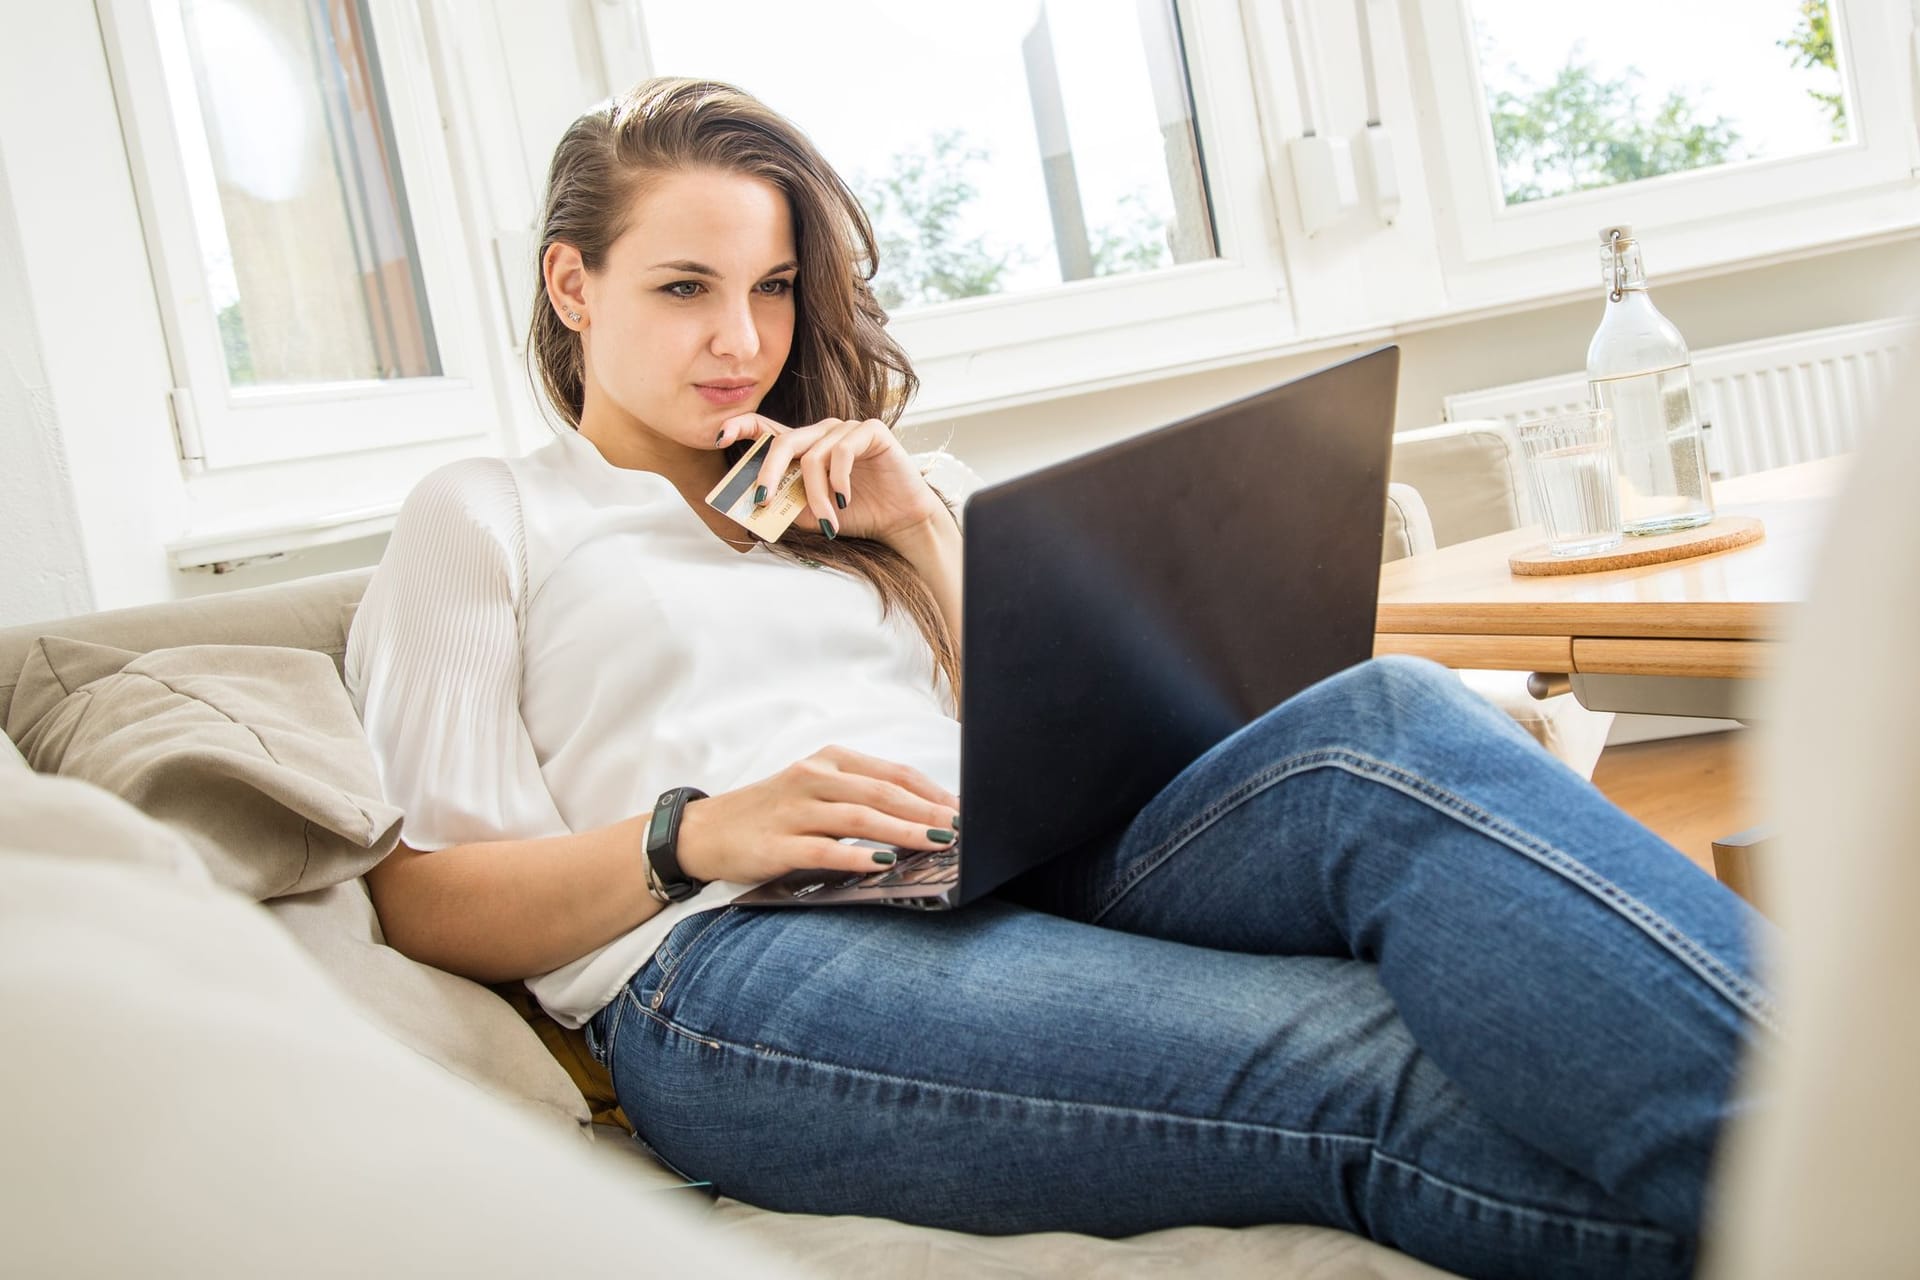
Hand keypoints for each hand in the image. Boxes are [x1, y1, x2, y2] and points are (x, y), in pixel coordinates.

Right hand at [672, 745, 961, 884]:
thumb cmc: (771, 814)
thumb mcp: (816, 792)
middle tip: (963, 830)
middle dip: (928, 811)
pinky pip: (822, 850)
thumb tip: (923, 818)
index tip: (966, 810)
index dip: (933, 791)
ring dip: (902, 831)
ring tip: (937, 843)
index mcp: (829, 761)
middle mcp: (813, 778)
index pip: (893, 773)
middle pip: (882, 793)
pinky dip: (854, 856)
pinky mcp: (775, 844)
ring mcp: (793, 811)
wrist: (703, 832)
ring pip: (858, 818)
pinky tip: (881, 862)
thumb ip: (861, 798)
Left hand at [715, 413, 947, 546]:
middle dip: (769, 472)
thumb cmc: (856, 515)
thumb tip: (749, 508)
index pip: (766, 427)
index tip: (719, 436)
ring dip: (816, 495)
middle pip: (783, 442)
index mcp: (804, 447)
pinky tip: (845, 501)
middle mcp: (822, 432)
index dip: (741, 426)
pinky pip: (842, 451)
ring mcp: (846, 428)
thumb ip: (784, 505)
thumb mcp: (810, 513)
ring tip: (827, 521)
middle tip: (762, 500)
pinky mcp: (870, 431)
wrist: (900, 521)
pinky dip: (839, 481)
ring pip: (814, 456)